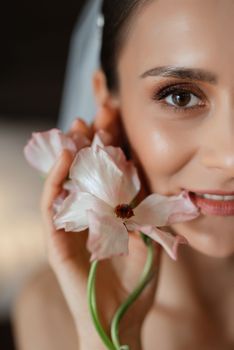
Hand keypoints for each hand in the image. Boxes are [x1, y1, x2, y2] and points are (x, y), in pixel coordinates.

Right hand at [41, 118, 160, 348]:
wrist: (120, 319)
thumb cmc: (135, 281)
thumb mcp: (147, 236)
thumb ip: (141, 207)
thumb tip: (136, 170)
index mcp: (108, 212)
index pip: (107, 172)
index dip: (110, 147)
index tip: (116, 120)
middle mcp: (87, 214)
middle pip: (86, 172)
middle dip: (91, 142)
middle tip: (98, 114)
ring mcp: (69, 226)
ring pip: (66, 182)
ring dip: (72, 154)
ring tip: (79, 127)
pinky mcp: (56, 240)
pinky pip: (52, 205)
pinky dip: (56, 180)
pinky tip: (66, 158)